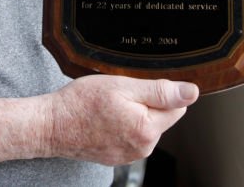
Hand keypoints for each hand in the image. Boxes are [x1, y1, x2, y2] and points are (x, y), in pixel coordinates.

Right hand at [46, 75, 198, 165]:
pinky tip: (104, 119)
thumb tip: (191, 93)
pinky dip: (120, 125)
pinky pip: (129, 136)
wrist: (52, 125)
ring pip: (144, 126)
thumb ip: (160, 91)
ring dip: (133, 114)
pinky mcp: (117, 157)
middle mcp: (142, 148)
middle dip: (145, 103)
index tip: (139, 87)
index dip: (159, 91)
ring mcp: (129, 155)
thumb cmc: (82, 103)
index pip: (176, 106)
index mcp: (148, 129)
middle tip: (120, 94)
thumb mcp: (123, 86)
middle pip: (160, 117)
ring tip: (109, 107)